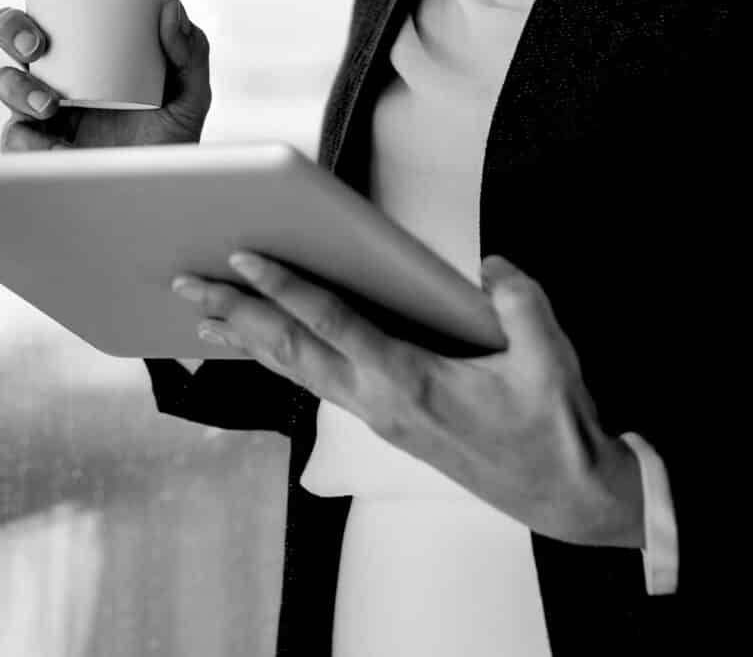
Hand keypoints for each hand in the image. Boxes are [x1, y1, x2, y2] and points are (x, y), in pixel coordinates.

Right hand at [0, 0, 209, 151]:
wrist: (156, 195)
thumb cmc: (169, 141)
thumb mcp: (190, 95)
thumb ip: (190, 54)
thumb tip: (171, 10)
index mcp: (86, 44)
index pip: (50, 0)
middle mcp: (56, 70)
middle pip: (10, 31)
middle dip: (9, 26)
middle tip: (35, 42)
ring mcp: (39, 108)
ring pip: (3, 81)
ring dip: (16, 86)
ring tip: (49, 105)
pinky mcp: (34, 146)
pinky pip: (14, 135)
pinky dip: (27, 139)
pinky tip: (53, 146)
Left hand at [176, 251, 640, 548]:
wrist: (565, 494)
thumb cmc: (552, 430)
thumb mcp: (548, 356)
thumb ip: (518, 300)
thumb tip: (490, 266)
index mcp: (410, 381)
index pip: (332, 323)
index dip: (285, 287)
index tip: (243, 258)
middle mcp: (380, 401)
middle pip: (291, 349)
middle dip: (235, 313)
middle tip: (187, 284)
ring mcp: (378, 416)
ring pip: (299, 371)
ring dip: (249, 339)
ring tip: (204, 317)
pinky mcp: (386, 422)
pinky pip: (321, 383)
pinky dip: (285, 359)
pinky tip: (267, 348)